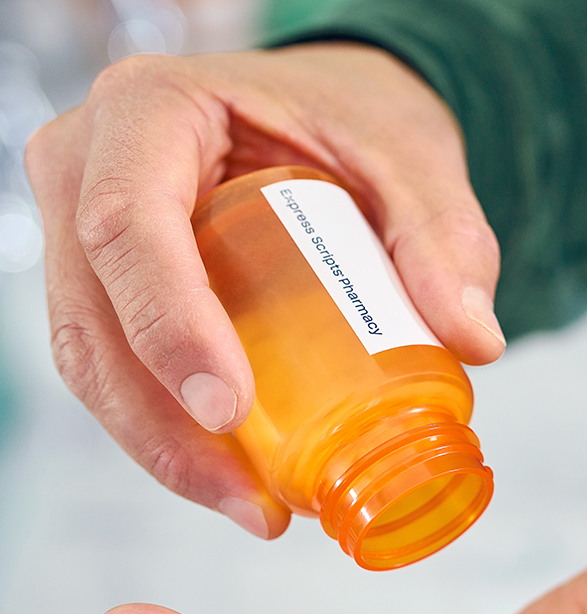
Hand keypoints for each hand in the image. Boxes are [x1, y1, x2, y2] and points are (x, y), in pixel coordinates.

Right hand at [25, 44, 504, 539]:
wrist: (328, 106)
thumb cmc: (358, 116)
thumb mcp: (413, 156)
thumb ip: (446, 235)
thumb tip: (476, 341)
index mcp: (152, 107)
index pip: (128, 224)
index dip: (168, 325)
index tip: (231, 412)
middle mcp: (91, 162)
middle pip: (90, 314)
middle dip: (161, 427)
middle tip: (252, 501)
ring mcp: (84, 222)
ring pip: (89, 356)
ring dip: (162, 448)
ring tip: (253, 507)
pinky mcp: (108, 278)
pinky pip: (116, 363)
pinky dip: (166, 428)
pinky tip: (233, 475)